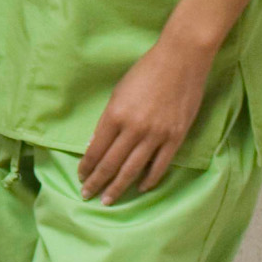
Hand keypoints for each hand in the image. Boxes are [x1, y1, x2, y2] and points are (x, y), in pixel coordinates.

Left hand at [79, 34, 212, 203]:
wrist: (180, 61)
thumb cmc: (145, 72)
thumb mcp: (118, 92)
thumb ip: (108, 120)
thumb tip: (96, 143)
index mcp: (115, 115)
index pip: (96, 149)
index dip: (87, 166)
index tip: (80, 177)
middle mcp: (133, 128)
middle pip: (111, 163)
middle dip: (97, 182)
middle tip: (87, 196)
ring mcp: (156, 135)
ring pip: (133, 169)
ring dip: (119, 187)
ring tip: (108, 200)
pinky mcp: (176, 138)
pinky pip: (160, 165)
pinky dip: (149, 179)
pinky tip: (141, 188)